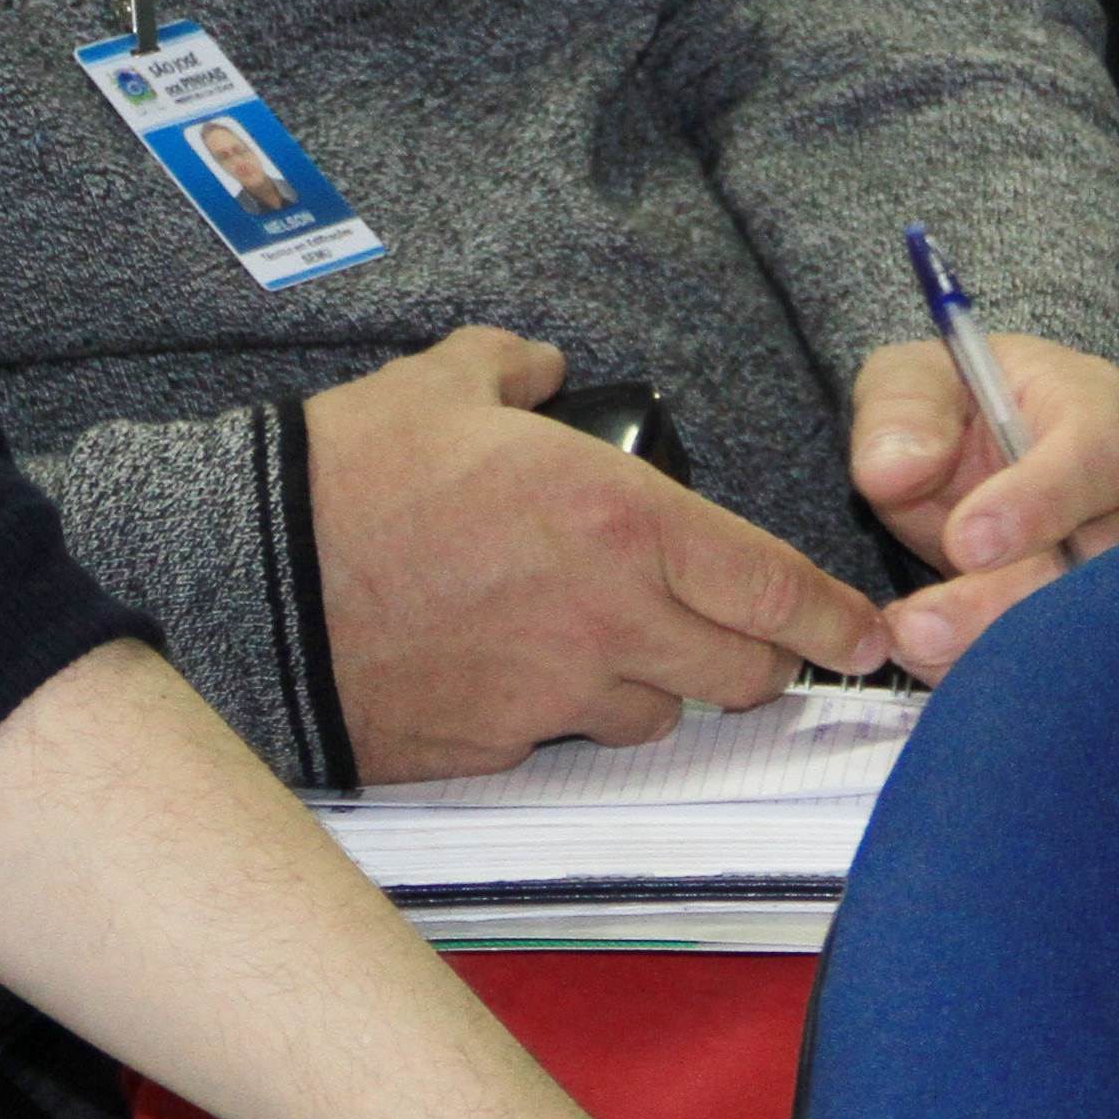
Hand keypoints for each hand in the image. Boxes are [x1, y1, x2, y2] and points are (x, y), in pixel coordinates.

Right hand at [304, 327, 895, 781]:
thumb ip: (516, 369)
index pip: (771, 587)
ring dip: (653, 687)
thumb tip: (544, 368)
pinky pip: (562, 744)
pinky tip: (514, 672)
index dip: (833, 619)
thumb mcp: (441, 383)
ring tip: (601, 645)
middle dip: (752, 657)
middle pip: (740, 674)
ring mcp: (553, 696)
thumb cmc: (351, 473)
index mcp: (619, 521)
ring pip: (658, 716)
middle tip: (733, 634)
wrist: (252, 577)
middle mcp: (608, 619)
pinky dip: (559, 715)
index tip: (866, 635)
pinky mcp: (497, 749)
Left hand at [849, 334, 1118, 676]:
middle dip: (1007, 604)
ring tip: (919, 650)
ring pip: (1103, 629)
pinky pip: (1092, 665)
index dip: (1036, 505)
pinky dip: (1020, 680)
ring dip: (1008, 652)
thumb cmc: (968, 406)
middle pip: (1105, 563)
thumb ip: (903, 411)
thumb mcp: (919, 376)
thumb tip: (893, 468)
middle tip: (917, 629)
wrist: (1012, 445)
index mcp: (1105, 409)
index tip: (964, 544)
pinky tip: (952, 675)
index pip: (1096, 457)